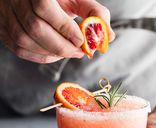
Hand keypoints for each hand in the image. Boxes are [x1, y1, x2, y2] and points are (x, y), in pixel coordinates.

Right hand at [0, 0, 114, 62]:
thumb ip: (94, 13)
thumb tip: (108, 36)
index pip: (45, 9)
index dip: (65, 28)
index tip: (81, 41)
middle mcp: (16, 2)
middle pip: (35, 28)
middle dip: (61, 45)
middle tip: (79, 52)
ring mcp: (7, 17)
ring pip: (25, 41)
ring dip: (51, 53)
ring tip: (68, 52)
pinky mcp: (5, 31)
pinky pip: (20, 49)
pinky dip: (40, 56)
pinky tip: (54, 54)